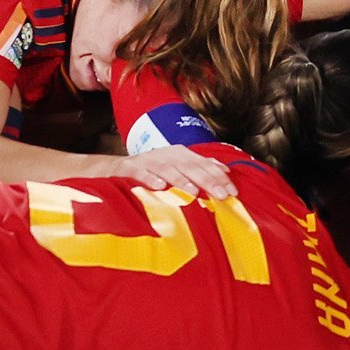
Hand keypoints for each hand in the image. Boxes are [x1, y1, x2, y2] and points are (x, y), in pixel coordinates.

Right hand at [112, 143, 238, 199]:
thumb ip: (200, 167)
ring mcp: (148, 160)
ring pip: (167, 169)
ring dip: (181, 180)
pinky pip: (141, 173)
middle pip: (190, 167)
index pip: (204, 164)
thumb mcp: (177, 167)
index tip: (233, 192)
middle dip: (207, 181)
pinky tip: (159, 187)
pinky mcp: (129, 168)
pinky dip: (150, 179)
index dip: (219, 177)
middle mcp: (166, 155)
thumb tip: (225, 170)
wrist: (115, 169)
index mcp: (180, 154)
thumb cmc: (152, 172)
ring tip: (194, 191)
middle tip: (221, 195)